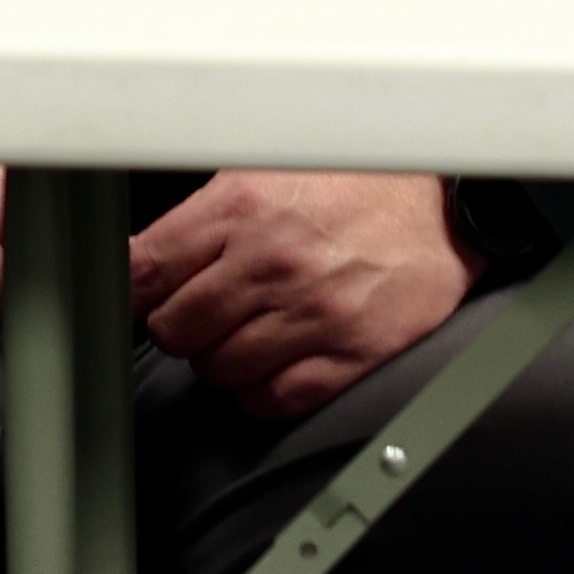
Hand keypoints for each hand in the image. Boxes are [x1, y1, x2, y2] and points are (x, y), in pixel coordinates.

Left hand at [131, 171, 472, 422]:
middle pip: (175, 329)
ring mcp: (312, 312)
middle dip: (179, 328)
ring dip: (220, 361)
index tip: (136, 301)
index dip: (131, 294)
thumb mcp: (263, 174)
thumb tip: (141, 261)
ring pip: (219, 370)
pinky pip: (274, 399)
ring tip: (243, 335)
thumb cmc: (355, 185)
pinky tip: (271, 365)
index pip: (144, 271)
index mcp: (241, 208)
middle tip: (200, 316)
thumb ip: (203, 218)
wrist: (442, 204)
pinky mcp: (350, 353)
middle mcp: (272, 261)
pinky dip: (260, 392)